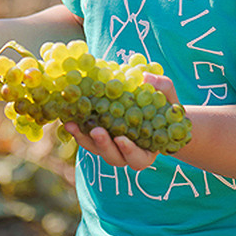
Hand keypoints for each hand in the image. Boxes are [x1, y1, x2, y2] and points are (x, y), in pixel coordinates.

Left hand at [63, 73, 181, 169]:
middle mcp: (126, 153)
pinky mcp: (97, 136)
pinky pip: (86, 137)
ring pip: (95, 149)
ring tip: (72, 124)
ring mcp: (110, 145)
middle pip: (113, 157)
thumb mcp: (169, 95)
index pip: (138, 158)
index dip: (130, 151)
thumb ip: (162, 87)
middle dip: (103, 145)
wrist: (154, 106)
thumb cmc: (165, 105)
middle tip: (96, 131)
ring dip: (83, 138)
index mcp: (147, 150)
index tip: (122, 139)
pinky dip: (77, 129)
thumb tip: (146, 76)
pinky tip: (67, 117)